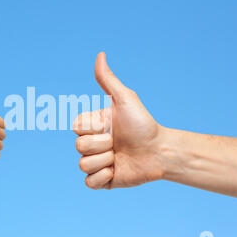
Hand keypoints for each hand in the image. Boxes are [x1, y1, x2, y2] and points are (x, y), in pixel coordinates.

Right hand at [73, 52, 164, 188]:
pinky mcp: (102, 180)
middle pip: (79, 147)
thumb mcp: (125, 99)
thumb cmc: (143, 123)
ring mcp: (96, 162)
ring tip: (119, 157)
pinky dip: (102, 177)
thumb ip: (108, 80)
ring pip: (83, 165)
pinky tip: (116, 170)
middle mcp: (92, 143)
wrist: (160, 151)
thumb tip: (100, 54)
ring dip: (105, 161)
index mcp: (93, 126)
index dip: (94, 129)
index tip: (111, 126)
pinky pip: (88, 182)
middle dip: (102, 145)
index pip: (76, 128)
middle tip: (118, 143)